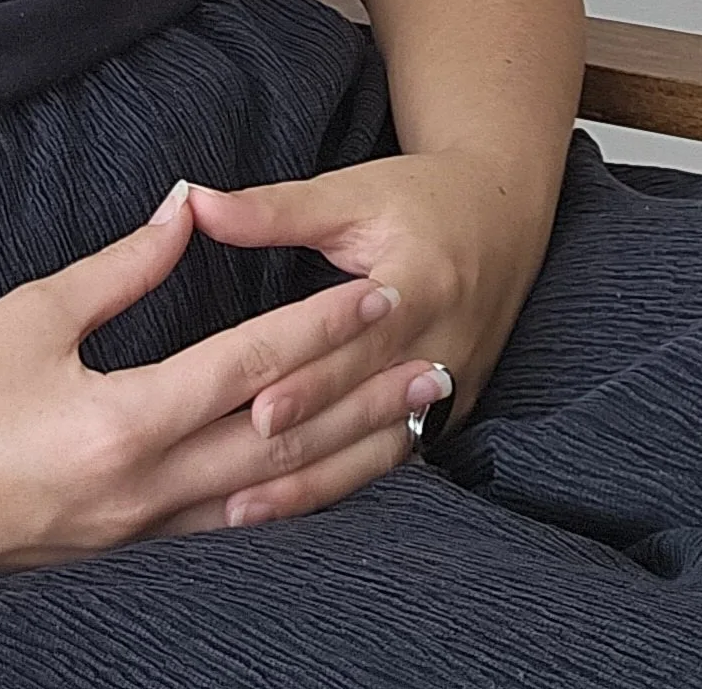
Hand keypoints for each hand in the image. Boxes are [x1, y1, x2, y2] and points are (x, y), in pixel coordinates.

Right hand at [0, 181, 451, 590]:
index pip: (249, 366)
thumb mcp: (31, 312)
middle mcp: (148, 490)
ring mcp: (142, 535)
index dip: (318, 326)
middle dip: (361, 400)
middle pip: (282, 442)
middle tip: (429, 364)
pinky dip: (291, 505)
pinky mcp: (130, 553)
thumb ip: (123, 265)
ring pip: (272, 502)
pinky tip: (324, 483)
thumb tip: (187, 207)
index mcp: (123, 420)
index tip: (373, 290)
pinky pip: (234, 532)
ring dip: (344, 462)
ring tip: (405, 427)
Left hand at [180, 145, 558, 526]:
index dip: (312, 377)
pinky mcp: (449, 415)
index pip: (361, 343)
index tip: (257, 406)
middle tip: (235, 468)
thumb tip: (195, 201)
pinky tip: (289, 505)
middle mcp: (444, 348)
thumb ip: (272, 208)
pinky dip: (341, 483)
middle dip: (304, 440)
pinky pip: (391, 458)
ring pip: (378, 448)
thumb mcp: (350, 192)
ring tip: (245, 508)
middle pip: (364, 404)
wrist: (505, 219)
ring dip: (315, 481)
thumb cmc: (419, 198)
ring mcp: (452, 390)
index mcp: (422, 286)